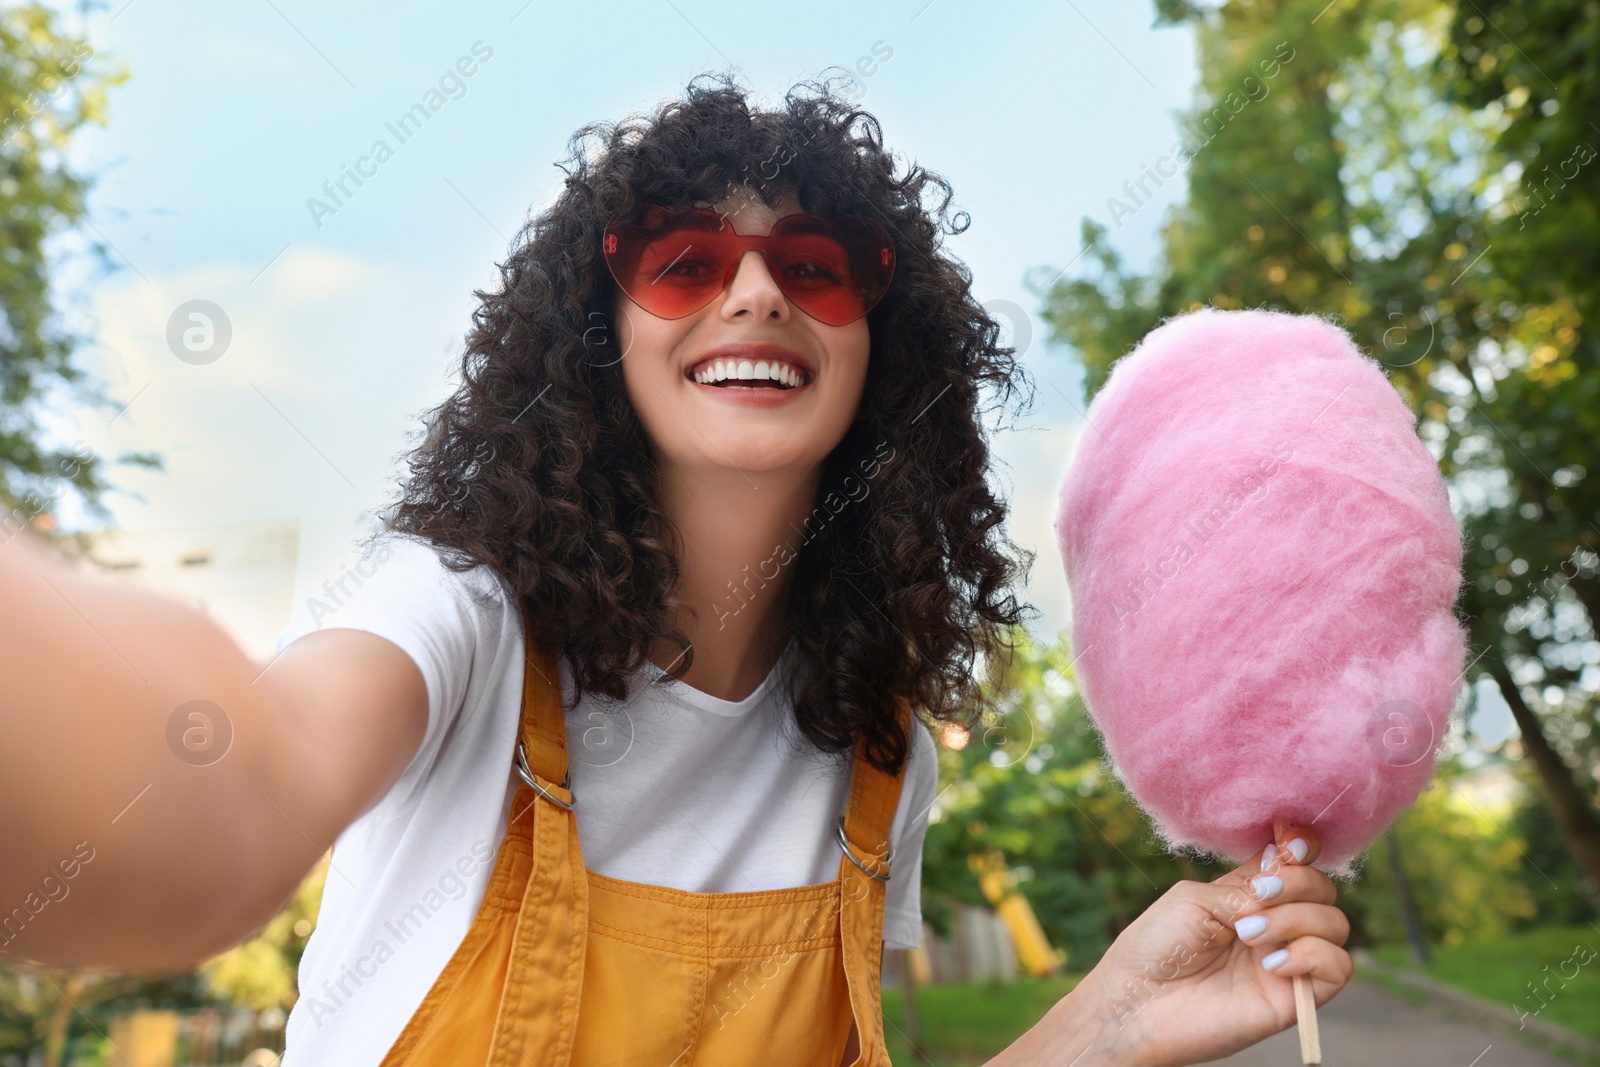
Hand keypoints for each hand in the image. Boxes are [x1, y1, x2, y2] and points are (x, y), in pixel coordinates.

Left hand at [1071, 823, 1352, 1066]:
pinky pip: (1339, 969)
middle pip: (1323, 889)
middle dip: (1298, 882)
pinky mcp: (1294, 998)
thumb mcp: (1198, 898)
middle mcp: (1275, 924)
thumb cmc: (1156, 946)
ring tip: (1248, 934)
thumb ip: (1247, 885)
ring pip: (1335, 924)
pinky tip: (1272, 964)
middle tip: (1257, 898)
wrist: (1139, 1003)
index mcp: (1248, 894)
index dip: (1302, 845)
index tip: (1290, 842)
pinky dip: (1314, 955)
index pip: (1298, 861)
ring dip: (1297, 919)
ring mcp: (1287, 960)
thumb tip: (1289, 861)